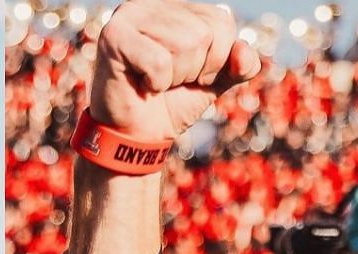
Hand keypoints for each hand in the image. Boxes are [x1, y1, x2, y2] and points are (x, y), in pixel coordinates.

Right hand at [86, 0, 260, 142]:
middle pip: (203, 34)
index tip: (191, 75)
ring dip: (175, 77)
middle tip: (170, 81)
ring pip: (184, 45)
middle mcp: (151, 3)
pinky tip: (142, 85)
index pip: (222, 21)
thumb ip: (239, 65)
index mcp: (176, 6)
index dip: (216, 59)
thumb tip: (243, 52)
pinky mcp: (114, 36)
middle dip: (194, 69)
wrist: (136, 136)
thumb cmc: (171, 103)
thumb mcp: (215, 81)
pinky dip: (157, 83)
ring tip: (155, 82)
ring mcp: (129, 15)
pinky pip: (159, 62)